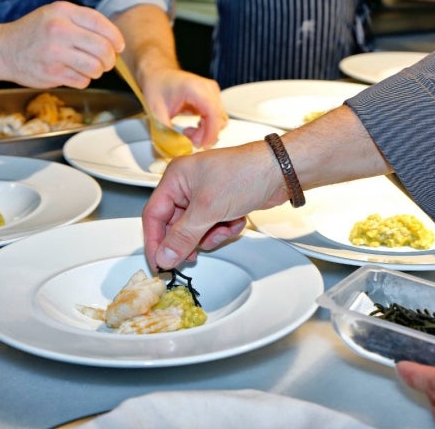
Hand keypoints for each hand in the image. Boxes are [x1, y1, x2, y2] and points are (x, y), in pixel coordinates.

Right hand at [0, 1, 124, 88]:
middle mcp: (58, 30)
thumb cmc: (36, 33)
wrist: (2, 50)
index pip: (102, 24)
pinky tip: (72, 73)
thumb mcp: (56, 15)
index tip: (118, 47)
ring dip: (97, 71)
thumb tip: (115, 42)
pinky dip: (82, 79)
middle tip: (106, 62)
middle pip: (103, 49)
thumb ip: (84, 22)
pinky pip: (83, 81)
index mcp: (62, 12)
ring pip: (96, 68)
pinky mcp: (51, 73)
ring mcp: (54, 52)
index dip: (116, 38)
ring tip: (88, 67)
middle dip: (110, 59)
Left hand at [140, 65, 226, 147]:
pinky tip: (193, 128)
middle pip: (218, 119)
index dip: (211, 133)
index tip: (202, 145)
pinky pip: (215, 119)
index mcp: (196, 88)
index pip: (213, 113)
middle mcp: (208, 89)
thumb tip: (174, 149)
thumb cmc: (157, 85)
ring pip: (218, 121)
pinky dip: (206, 128)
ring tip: (188, 133)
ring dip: (205, 132)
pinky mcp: (211, 100)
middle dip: (206, 135)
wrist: (157, 74)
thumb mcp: (156, 110)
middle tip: (189, 140)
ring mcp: (212, 94)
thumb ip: (165, 132)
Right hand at [142, 142, 288, 269]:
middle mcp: (188, 185)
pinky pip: (214, 226)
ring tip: (223, 228)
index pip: (154, 215)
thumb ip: (182, 236)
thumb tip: (164, 256)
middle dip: (189, 240)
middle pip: (175, 225)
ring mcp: (206, 195)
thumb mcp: (208, 209)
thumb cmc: (246, 173)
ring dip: (210, 235)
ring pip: (196, 229)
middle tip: (193, 256)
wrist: (281, 171)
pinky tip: (236, 221)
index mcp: (176, 178)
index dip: (154, 242)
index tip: (159, 264)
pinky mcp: (223, 204)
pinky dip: (225, 229)